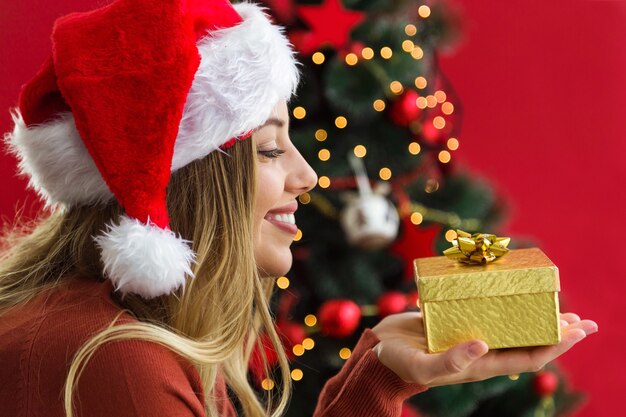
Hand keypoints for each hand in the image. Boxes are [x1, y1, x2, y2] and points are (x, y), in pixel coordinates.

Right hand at [371, 312, 596, 386]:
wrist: (378, 350)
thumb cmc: (398, 363)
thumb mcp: (421, 365)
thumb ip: (449, 362)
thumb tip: (482, 346)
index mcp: (479, 363)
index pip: (529, 357)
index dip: (556, 346)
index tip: (578, 331)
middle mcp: (481, 348)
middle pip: (528, 341)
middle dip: (556, 332)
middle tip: (581, 318)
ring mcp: (470, 332)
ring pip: (512, 324)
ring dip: (536, 316)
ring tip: (557, 304)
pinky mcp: (457, 317)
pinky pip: (489, 309)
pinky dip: (505, 300)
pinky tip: (511, 289)